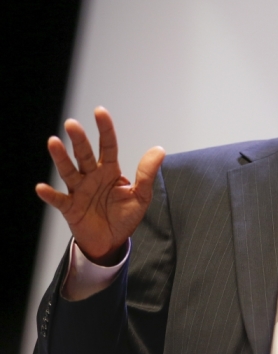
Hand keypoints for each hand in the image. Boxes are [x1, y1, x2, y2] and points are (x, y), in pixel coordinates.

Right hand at [35, 107, 164, 265]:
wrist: (112, 241)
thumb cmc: (124, 217)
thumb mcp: (141, 196)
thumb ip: (147, 173)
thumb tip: (159, 149)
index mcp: (110, 171)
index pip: (107, 146)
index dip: (104, 129)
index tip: (100, 111)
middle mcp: (92, 177)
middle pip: (85, 155)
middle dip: (79, 140)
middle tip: (72, 124)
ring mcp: (79, 191)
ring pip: (69, 171)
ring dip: (61, 158)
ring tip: (53, 142)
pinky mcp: (70, 208)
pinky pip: (59, 200)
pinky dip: (50, 195)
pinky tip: (42, 187)